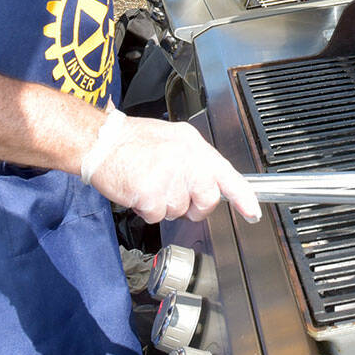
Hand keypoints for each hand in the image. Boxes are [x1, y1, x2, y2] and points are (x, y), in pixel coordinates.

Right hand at [90, 117, 260, 224]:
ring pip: (179, 209)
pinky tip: (138, 191)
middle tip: (175, 194)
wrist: (101, 141)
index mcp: (194, 146)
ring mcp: (170, 176)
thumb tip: (209, 180)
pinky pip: (157, 215)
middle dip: (195, 206)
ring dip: (164, 204)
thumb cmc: (132, 141)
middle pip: (207, 199)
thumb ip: (194, 159)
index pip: (227, 174)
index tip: (253, 212)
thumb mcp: (172, 139)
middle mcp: (187, 159)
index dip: (244, 197)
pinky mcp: (152, 192)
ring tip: (149, 183)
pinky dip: (147, 209)